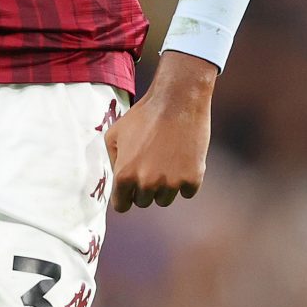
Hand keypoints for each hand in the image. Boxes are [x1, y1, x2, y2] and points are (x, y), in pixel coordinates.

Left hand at [106, 50, 216, 210]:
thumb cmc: (144, 116)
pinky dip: (186, 179)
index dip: (125, 196)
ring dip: (165, 186)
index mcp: (124, 175)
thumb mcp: (114, 134)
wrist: (177, 101)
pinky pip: (187, 192)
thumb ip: (113, 161)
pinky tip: (183, 159)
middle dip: (145, 187)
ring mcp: (171, 183)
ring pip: (165, 199)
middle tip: (152, 164)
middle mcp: (146, 184)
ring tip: (167, 160)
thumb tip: (117, 181)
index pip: (122, 205)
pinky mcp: (193, 179)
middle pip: (144, 202)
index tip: (130, 190)